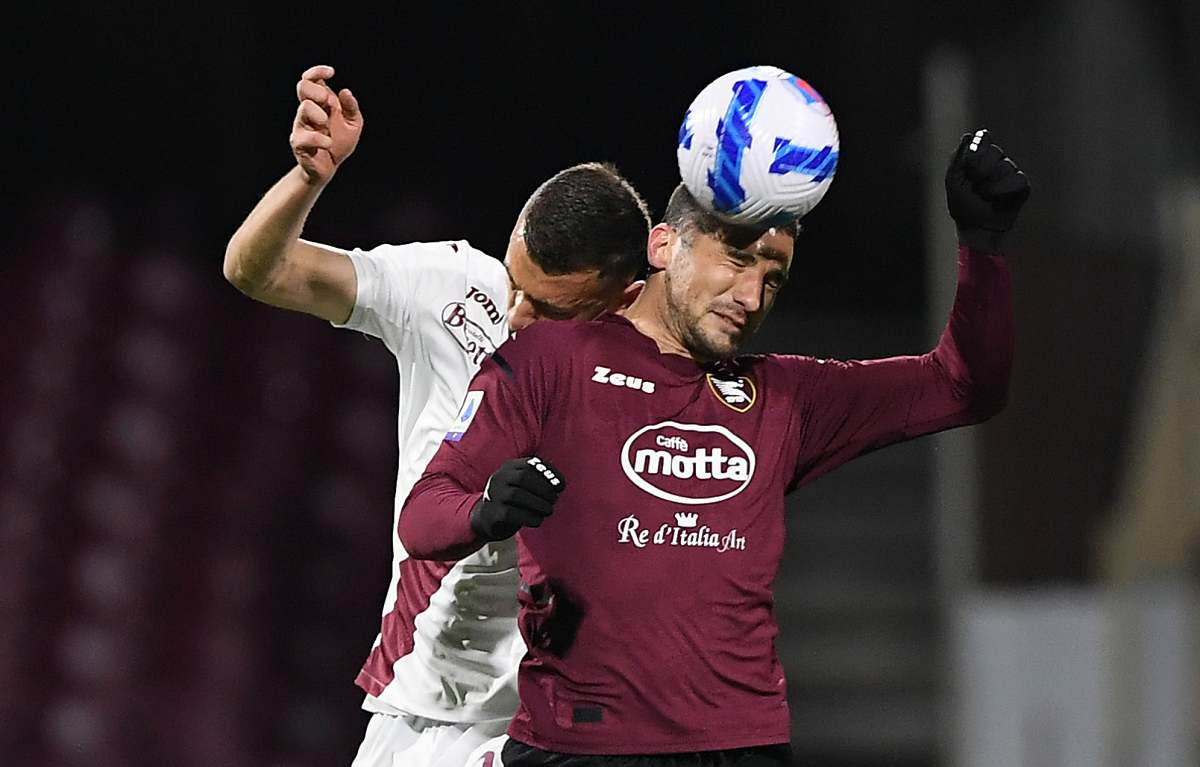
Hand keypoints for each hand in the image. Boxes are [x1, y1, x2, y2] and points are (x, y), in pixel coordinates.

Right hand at [290, 65, 362, 185]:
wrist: (329, 167)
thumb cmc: (339, 142)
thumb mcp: (353, 124)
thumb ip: (351, 108)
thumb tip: (345, 91)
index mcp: (320, 103)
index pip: (310, 79)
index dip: (317, 71)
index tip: (332, 72)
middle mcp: (307, 111)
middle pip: (302, 86)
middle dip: (318, 91)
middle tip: (328, 105)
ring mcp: (301, 125)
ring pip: (304, 108)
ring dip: (320, 115)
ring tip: (327, 126)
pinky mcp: (299, 142)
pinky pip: (307, 136)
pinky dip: (322, 139)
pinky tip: (328, 144)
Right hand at [469, 457, 565, 540]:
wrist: (486, 518)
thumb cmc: (514, 500)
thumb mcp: (524, 485)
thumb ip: (540, 482)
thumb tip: (559, 485)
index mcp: (510, 467)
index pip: (530, 464)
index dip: (548, 473)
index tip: (561, 486)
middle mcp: (499, 478)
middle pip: (523, 477)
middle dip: (543, 489)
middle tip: (554, 500)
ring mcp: (493, 495)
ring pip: (516, 494)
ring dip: (538, 504)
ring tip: (549, 511)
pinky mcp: (492, 513)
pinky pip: (511, 513)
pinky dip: (529, 517)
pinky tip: (539, 520)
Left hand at [945, 129, 1029, 252]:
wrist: (976, 228)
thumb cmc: (963, 205)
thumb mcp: (954, 180)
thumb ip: (958, 158)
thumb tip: (968, 136)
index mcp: (979, 156)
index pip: (983, 138)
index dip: (977, 148)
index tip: (968, 164)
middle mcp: (997, 161)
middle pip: (995, 151)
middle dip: (980, 169)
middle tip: (974, 184)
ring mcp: (1010, 172)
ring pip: (1005, 165)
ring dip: (989, 183)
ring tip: (983, 196)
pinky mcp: (1022, 185)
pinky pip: (1019, 178)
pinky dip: (1004, 188)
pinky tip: (995, 197)